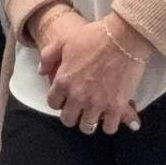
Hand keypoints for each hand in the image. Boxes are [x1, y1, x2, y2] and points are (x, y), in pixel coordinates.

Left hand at [45, 13, 148, 136]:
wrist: (123, 38)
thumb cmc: (93, 37)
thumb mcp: (63, 40)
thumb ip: (48, 57)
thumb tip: (41, 72)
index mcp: (63, 81)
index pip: (53, 103)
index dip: (58, 101)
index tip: (65, 98)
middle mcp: (77, 96)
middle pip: (68, 120)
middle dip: (72, 115)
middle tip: (79, 108)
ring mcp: (97, 103)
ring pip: (88, 127)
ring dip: (89, 121)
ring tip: (95, 114)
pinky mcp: (116, 107)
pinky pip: (110, 128)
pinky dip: (109, 124)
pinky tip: (110, 116)